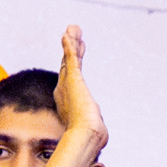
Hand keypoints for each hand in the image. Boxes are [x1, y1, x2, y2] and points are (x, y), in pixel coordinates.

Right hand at [53, 26, 108, 148]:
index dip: (72, 63)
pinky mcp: (73, 79)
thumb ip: (94, 129)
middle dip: (71, 48)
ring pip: (69, 58)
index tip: (75, 53)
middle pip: (68, 64)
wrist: (86, 134)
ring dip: (71, 42)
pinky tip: (68, 35)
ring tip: (73, 28)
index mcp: (68, 100)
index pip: (70, 76)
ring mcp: (68, 84)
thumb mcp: (92, 129)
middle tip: (72, 33)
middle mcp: (65, 90)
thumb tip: (101, 138)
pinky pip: (70, 58)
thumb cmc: (88, 136)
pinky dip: (69, 47)